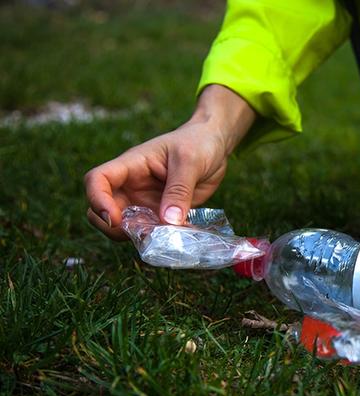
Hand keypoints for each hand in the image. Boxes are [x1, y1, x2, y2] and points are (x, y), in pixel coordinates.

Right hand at [84, 85, 254, 239]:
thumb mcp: (190, 161)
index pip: (97, 180)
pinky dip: (159, 240)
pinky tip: (177, 238)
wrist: (214, 146)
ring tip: (164, 237)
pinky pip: (151, 232)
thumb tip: (169, 221)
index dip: (97, 200)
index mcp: (131, 166)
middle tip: (142, 234)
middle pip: (102, 211)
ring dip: (138, 237)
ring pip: (126, 226)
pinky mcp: (161, 214)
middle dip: (114, 228)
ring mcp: (144, 202)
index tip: (114, 219)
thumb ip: (179, 190)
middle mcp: (132, 186)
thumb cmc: (197, 143)